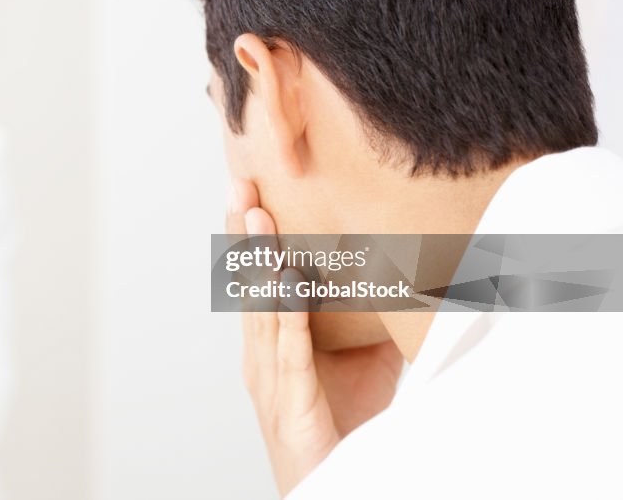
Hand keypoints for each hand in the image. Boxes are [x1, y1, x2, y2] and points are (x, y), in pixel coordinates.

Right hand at [228, 180, 401, 496]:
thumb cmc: (340, 427)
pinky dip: (286, 313)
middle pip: (249, 283)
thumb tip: (410, 275)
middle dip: (242, 231)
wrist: (330, 487)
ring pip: (261, 309)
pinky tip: (286, 280)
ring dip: (258, 259)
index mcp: (272, 343)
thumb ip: (376, 319)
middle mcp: (262, 357)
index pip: (258, 277)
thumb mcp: (366, 362)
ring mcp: (271, 381)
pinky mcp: (290, 405)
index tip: (251, 187)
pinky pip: (288, 352)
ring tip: (256, 215)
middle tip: (241, 182)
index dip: (250, 233)